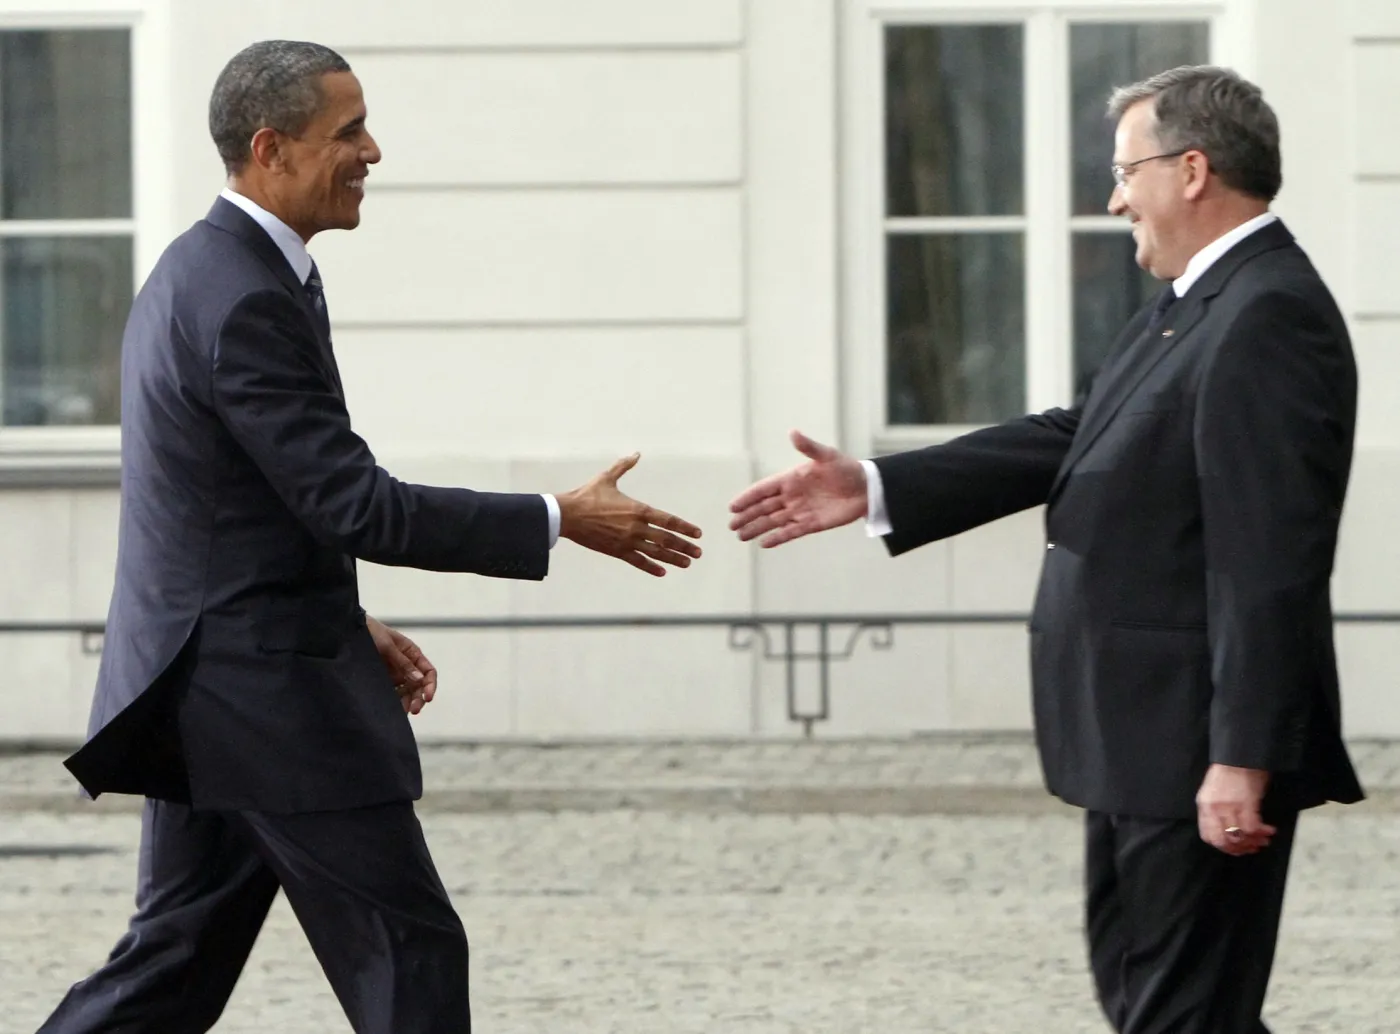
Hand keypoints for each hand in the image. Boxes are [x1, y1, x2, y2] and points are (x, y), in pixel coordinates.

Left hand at [366, 615, 436, 714]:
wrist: (348, 634)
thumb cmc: (371, 632)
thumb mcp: (388, 646)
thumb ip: (403, 663)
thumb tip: (419, 679)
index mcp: (412, 654)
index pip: (428, 672)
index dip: (430, 685)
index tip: (428, 697)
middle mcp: (406, 666)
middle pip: (419, 686)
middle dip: (419, 698)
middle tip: (414, 709)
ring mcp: (395, 675)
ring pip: (407, 693)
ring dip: (408, 702)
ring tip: (403, 712)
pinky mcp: (383, 682)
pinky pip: (393, 694)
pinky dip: (396, 702)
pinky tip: (394, 709)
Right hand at [556, 453, 702, 576]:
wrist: (567, 515)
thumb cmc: (586, 495)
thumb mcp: (606, 477)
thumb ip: (624, 466)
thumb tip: (636, 454)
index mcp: (637, 509)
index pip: (668, 520)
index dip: (685, 527)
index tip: (698, 533)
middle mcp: (636, 527)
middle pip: (666, 539)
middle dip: (685, 546)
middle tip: (698, 553)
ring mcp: (627, 541)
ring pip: (655, 552)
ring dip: (673, 558)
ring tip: (687, 563)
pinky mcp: (616, 551)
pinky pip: (637, 562)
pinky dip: (650, 567)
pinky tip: (662, 572)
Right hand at [728, 430, 867, 547]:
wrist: (866, 488)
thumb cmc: (847, 469)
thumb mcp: (827, 456)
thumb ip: (808, 447)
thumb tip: (792, 432)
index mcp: (791, 479)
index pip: (764, 489)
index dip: (748, 497)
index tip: (733, 506)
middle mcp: (792, 496)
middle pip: (764, 508)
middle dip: (747, 516)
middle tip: (731, 525)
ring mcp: (800, 511)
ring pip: (773, 522)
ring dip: (757, 528)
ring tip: (741, 536)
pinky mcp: (811, 524)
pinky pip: (790, 532)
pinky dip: (777, 538)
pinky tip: (764, 544)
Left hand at [1196, 763, 1274, 855]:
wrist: (1239, 755)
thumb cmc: (1227, 772)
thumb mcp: (1213, 793)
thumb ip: (1216, 811)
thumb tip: (1228, 830)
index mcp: (1204, 806)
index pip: (1208, 836)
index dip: (1223, 846)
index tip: (1236, 848)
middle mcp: (1213, 809)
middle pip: (1223, 840)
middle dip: (1239, 848)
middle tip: (1252, 847)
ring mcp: (1228, 807)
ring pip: (1239, 837)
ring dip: (1253, 842)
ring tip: (1263, 840)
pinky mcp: (1245, 804)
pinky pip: (1252, 827)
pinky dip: (1262, 832)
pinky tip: (1269, 830)